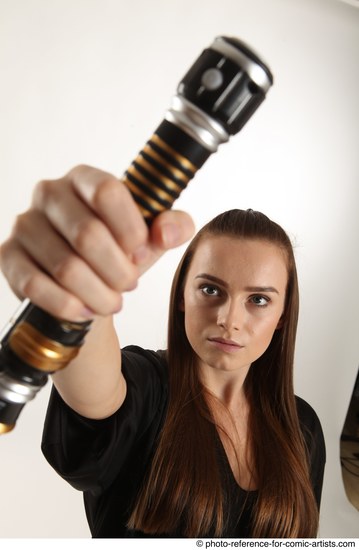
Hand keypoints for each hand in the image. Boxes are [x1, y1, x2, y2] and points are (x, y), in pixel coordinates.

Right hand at [0, 165, 194, 320]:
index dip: (131, 230)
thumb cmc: (118, 253)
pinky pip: (36, 285)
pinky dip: (68, 305)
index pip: (108, 192)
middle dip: (117, 270)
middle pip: (87, 234)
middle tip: (128, 285)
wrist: (85, 284)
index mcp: (84, 179)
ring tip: (112, 302)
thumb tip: (169, 230)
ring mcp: (25, 224)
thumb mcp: (151, 239)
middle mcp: (49, 193)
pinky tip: (85, 310)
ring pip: (65, 266)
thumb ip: (173, 227)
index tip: (142, 254)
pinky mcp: (9, 256)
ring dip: (97, 294)